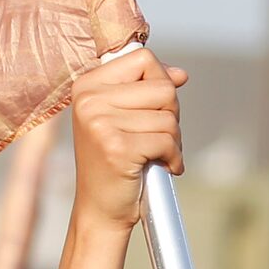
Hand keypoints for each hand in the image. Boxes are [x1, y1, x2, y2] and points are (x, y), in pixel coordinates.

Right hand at [68, 51, 187, 230]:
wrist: (101, 210)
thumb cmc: (116, 163)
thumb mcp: (125, 118)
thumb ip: (148, 90)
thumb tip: (180, 74)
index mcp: (87, 85)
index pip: (143, 58)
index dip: (162, 83)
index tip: (155, 109)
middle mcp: (89, 99)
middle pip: (163, 87)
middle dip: (171, 116)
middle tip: (156, 139)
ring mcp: (100, 122)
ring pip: (169, 117)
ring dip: (173, 142)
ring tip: (154, 156)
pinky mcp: (116, 146)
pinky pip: (168, 141)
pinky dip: (174, 159)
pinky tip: (161, 168)